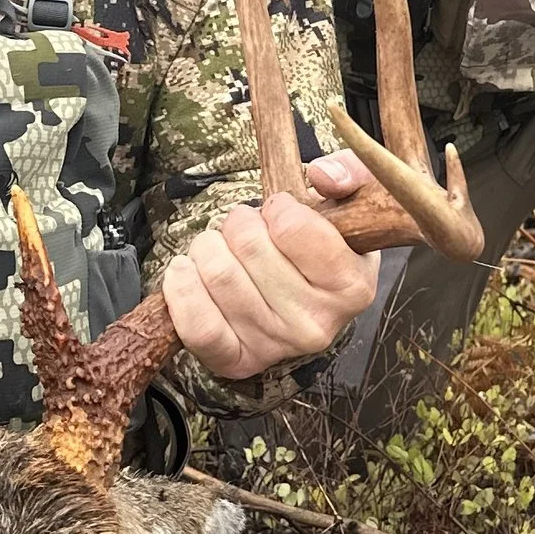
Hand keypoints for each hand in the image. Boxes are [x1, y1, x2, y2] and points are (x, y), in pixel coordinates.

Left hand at [161, 156, 380, 379]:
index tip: (279, 212)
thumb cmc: (325, 243)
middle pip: (248, 246)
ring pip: (218, 275)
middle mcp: (318, 325)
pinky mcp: (238, 361)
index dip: (276, 207)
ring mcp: (276, 347)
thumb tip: (323, 175)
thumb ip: (349, 173)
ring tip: (224, 249)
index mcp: (352, 286)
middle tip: (247, 229)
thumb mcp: (351, 200)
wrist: (306, 297)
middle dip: (239, 223)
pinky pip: (197, 325)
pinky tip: (190, 270)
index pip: (291, 227)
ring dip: (209, 247)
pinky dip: (182, 287)